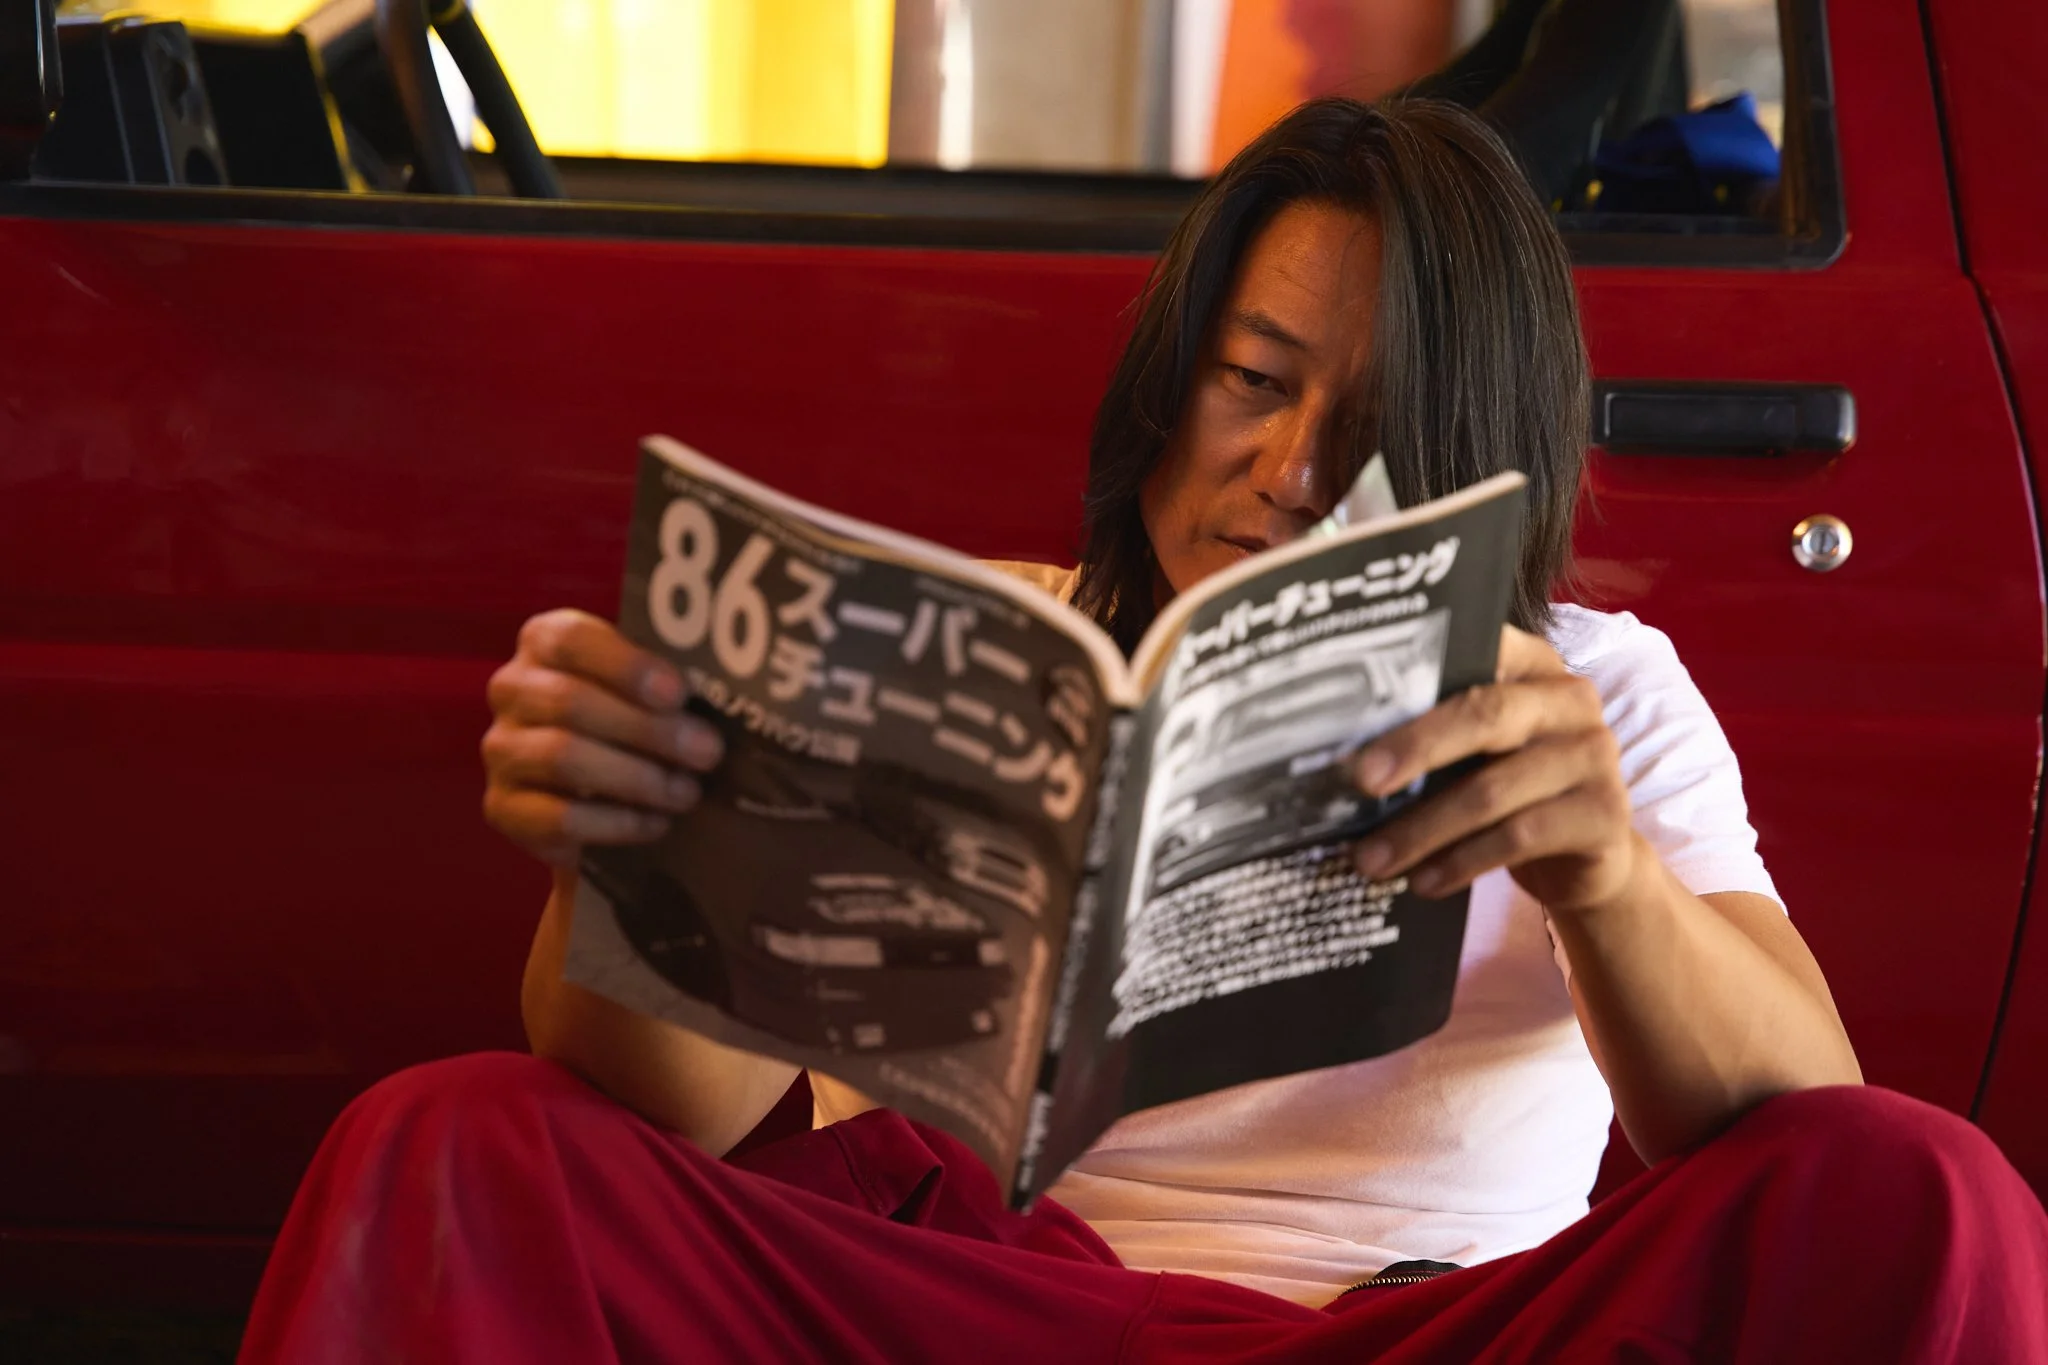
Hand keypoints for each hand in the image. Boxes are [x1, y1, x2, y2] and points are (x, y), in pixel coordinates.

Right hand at [482, 609, 724, 867]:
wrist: (591, 801)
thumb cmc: (630, 726)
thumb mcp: (645, 694)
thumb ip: (667, 687)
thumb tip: (726, 697)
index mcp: (545, 642)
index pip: (572, 639)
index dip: (626, 665)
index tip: (678, 694)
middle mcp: (512, 688)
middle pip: (570, 701)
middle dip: (648, 730)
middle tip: (706, 752)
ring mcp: (502, 749)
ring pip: (563, 757)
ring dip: (636, 777)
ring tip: (687, 792)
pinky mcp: (503, 808)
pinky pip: (558, 816)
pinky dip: (616, 823)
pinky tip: (657, 824)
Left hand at [1349, 625, 1641, 915]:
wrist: (1588, 857)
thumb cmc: (1513, 790)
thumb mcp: (1475, 752)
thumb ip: (1430, 732)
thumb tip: (1337, 751)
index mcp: (1532, 665)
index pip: (1476, 649)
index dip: (1416, 672)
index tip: (1356, 702)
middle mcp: (1571, 700)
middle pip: (1485, 715)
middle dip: (1414, 748)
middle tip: (1358, 781)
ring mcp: (1594, 755)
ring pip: (1493, 790)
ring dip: (1423, 829)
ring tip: (1371, 859)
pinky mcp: (1604, 814)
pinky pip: (1520, 836)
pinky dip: (1461, 861)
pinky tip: (1423, 881)